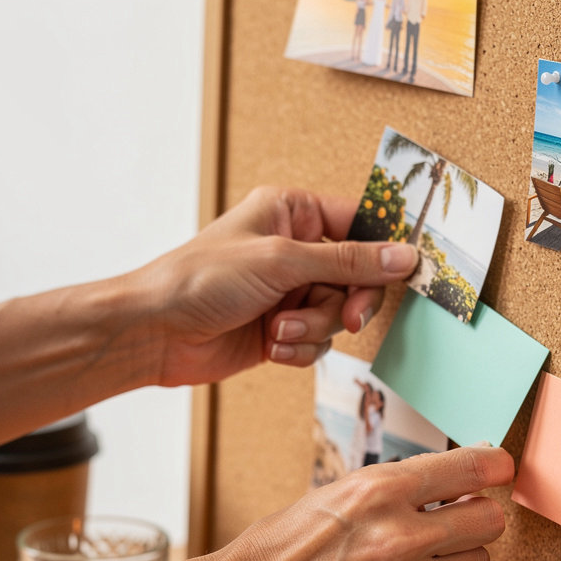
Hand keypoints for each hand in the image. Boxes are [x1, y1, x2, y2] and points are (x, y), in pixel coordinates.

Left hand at [127, 186, 417, 385]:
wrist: (157, 333)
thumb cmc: (202, 280)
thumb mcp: (282, 262)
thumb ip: (348, 262)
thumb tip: (404, 256)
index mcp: (293, 212)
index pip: (359, 224)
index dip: (382, 251)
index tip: (400, 275)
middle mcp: (294, 250)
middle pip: (356, 278)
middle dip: (344, 304)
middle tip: (347, 320)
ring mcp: (289, 291)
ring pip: (337, 315)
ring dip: (312, 329)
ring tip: (276, 329)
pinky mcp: (282, 329)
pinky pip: (317, 342)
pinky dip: (299, 348)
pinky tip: (270, 345)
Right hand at [203, 445, 514, 560]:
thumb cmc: (286, 546)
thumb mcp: (338, 493)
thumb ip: (401, 487)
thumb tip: (461, 480)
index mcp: (379, 490)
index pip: (472, 468)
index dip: (493, 466)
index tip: (498, 469)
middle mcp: (399, 537)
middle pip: (489, 521)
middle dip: (474, 517)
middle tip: (453, 521)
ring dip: (456, 560)